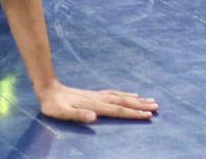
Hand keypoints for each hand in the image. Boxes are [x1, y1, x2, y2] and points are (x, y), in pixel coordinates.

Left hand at [36, 81, 158, 124]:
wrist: (48, 89)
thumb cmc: (54, 105)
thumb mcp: (62, 113)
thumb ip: (78, 115)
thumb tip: (94, 117)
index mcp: (94, 105)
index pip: (118, 110)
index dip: (133, 113)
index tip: (149, 115)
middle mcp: (99, 99)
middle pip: (124, 102)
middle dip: (140, 105)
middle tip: (157, 107)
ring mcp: (97, 95)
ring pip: (121, 96)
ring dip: (136, 99)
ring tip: (150, 100)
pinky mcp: (94, 94)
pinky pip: (115, 94)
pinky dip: (126, 94)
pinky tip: (131, 94)